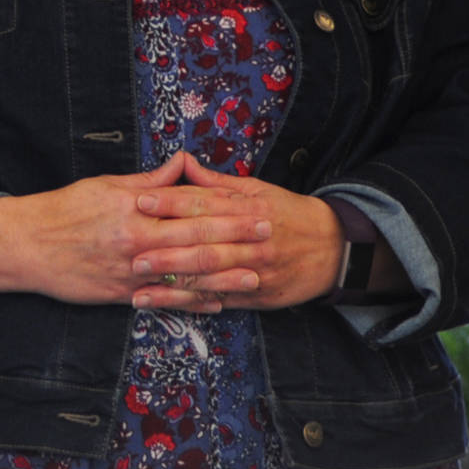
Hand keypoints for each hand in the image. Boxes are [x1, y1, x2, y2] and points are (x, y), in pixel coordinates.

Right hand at [0, 152, 270, 308]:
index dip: (227, 208)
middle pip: (196, 241)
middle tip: (268, 238)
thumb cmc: (66, 210)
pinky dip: (192, 303)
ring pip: (185, 276)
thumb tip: (181, 164)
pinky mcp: (121, 295)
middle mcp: (137, 242)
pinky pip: (164, 301)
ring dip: (223, 278)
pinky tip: (216, 304)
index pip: (190, 208)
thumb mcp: (106, 185)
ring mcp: (131, 272)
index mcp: (135, 210)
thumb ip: (149, 181)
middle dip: (236, 240)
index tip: (256, 207)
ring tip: (254, 278)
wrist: (27, 245)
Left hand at [129, 158, 343, 309]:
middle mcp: (251, 241)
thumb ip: (218, 183)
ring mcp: (253, 271)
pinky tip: (166, 305)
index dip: (172, 203)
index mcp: (249, 209)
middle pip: (204, 245)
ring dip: (173, 285)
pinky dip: (191, 304)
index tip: (141, 201)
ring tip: (140, 287)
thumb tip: (184, 164)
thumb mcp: (259, 190)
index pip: (205, 204)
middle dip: (166, 251)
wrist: (335, 248)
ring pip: (210, 278)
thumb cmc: (290, 214)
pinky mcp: (255, 296)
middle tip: (133, 253)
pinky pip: (219, 300)